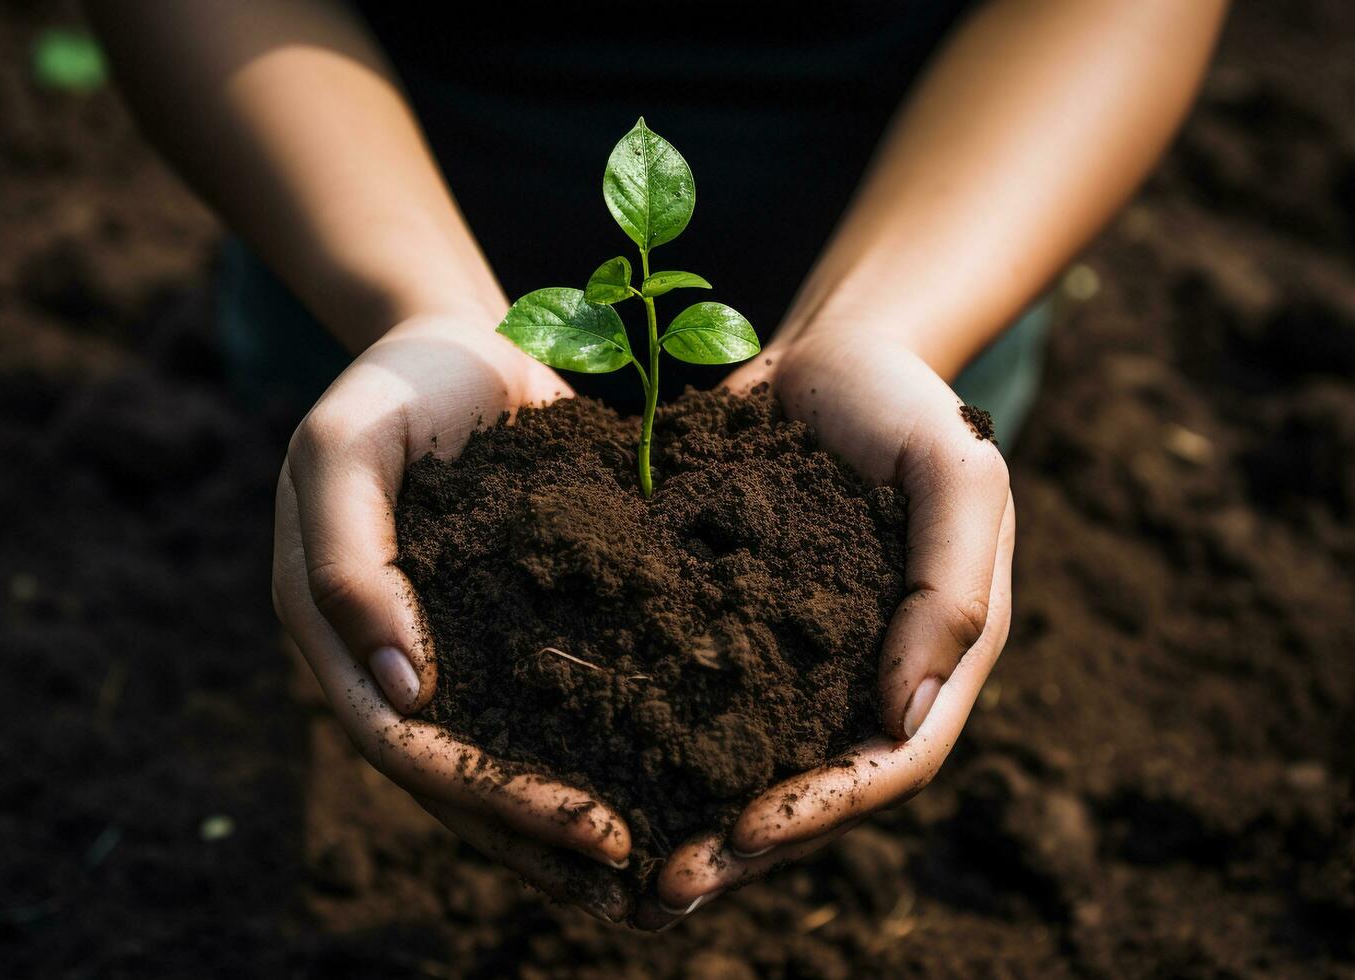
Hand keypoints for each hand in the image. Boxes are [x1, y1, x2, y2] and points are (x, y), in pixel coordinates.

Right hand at [272, 311, 634, 922]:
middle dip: (539, 834)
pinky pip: (540, 703)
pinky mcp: (502, 625)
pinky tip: (659, 786)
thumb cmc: (396, 385)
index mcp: (331, 629)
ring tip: (648, 877)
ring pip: (497, 757)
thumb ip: (348, 558)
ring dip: (560, 823)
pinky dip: (588, 752)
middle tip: (636, 880)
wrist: (454, 344)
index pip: (405, 743)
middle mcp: (382, 656)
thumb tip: (399, 689)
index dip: (491, 798)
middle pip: (454, 776)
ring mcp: (443, 646)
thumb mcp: (346, 447)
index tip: (593, 830)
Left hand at [636, 330, 1014, 928]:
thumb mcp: (957, 472)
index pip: (894, 761)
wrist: (833, 353)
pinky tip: (601, 774)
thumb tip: (902, 716)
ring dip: (700, 820)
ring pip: (756, 762)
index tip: (746, 832)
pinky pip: (706, 700)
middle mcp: (871, 674)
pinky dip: (665, 746)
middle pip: (819, 787)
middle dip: (750, 845)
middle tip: (669, 889)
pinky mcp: (740, 627)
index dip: (826, 807)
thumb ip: (951, 587)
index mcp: (937, 655)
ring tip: (628, 870)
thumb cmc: (906, 404)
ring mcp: (804, 657)